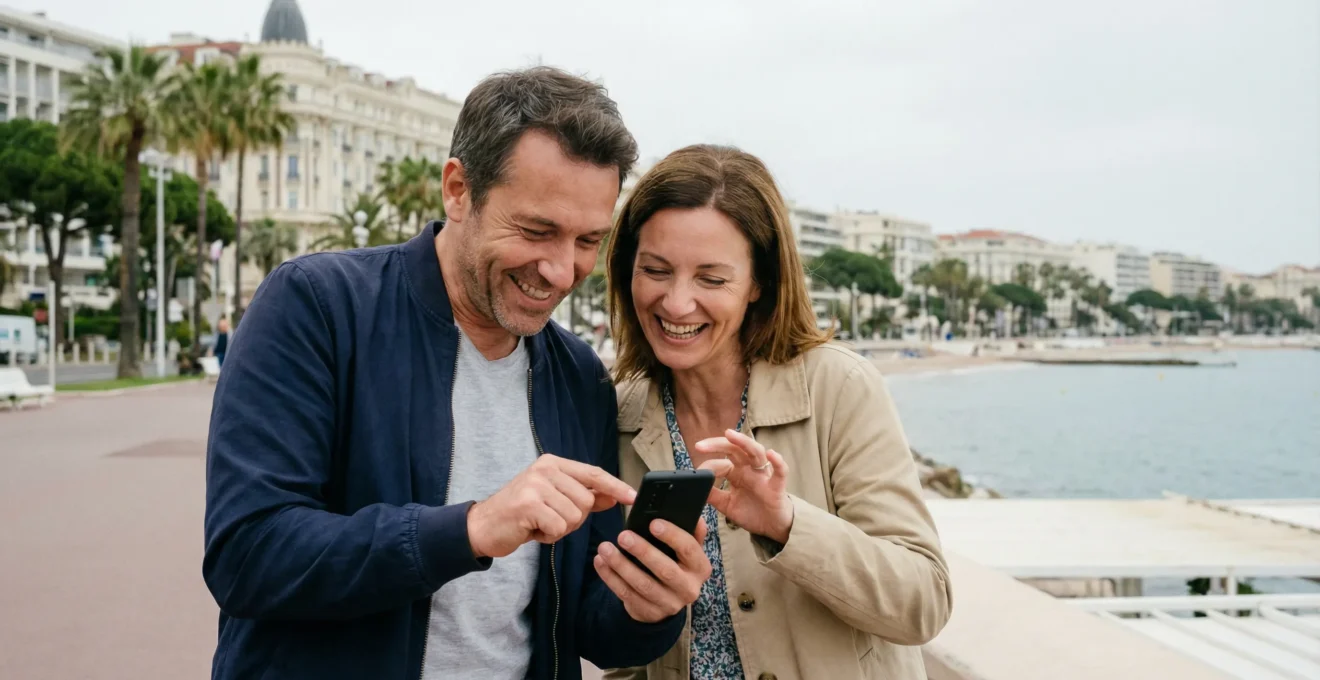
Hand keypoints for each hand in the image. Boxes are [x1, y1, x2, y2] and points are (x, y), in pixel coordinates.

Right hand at [467, 454, 636, 558]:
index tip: (633, 497)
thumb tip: (614, 496)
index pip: (593, 473)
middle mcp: (545, 468)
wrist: (482, 527)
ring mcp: (536, 484)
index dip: (615, 486)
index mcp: (552, 463)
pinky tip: (532, 530)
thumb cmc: (521, 514)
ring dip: (560, 529)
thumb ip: (583, 496)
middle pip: (587, 501)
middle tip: (549, 519)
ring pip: (575, 516)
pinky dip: (549, 536)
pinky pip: (559, 527)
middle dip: (574, 519)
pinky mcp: (529, 504)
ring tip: (539, 524)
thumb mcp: (554, 500)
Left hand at [593, 517, 711, 622]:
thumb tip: (693, 513)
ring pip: (643, 585)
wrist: (668, 600)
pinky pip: (627, 595)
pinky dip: (611, 578)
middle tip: (623, 536)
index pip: (689, 549)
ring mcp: (669, 604)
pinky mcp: (650, 613)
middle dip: (643, 551)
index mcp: (700, 568)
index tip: (653, 523)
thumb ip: (690, 531)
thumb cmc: (676, 564)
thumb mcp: (686, 550)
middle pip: (665, 570)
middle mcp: (689, 588)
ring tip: (605, 548)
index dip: (672, 535)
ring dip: (621, 565)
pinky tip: (600, 562)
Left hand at [694, 429, 793, 544]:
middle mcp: (749, 470)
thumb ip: (713, 494)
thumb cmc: (752, 512)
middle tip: (700, 445)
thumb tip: (696, 485)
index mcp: (737, 473)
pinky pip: (780, 471)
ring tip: (730, 435)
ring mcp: (763, 476)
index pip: (721, 462)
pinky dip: (778, 461)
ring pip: (756, 452)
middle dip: (718, 444)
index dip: (708, 466)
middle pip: (735, 449)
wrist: (772, 528)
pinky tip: (771, 454)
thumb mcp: (727, 504)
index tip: (697, 473)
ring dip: (743, 442)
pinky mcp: (777, 486)